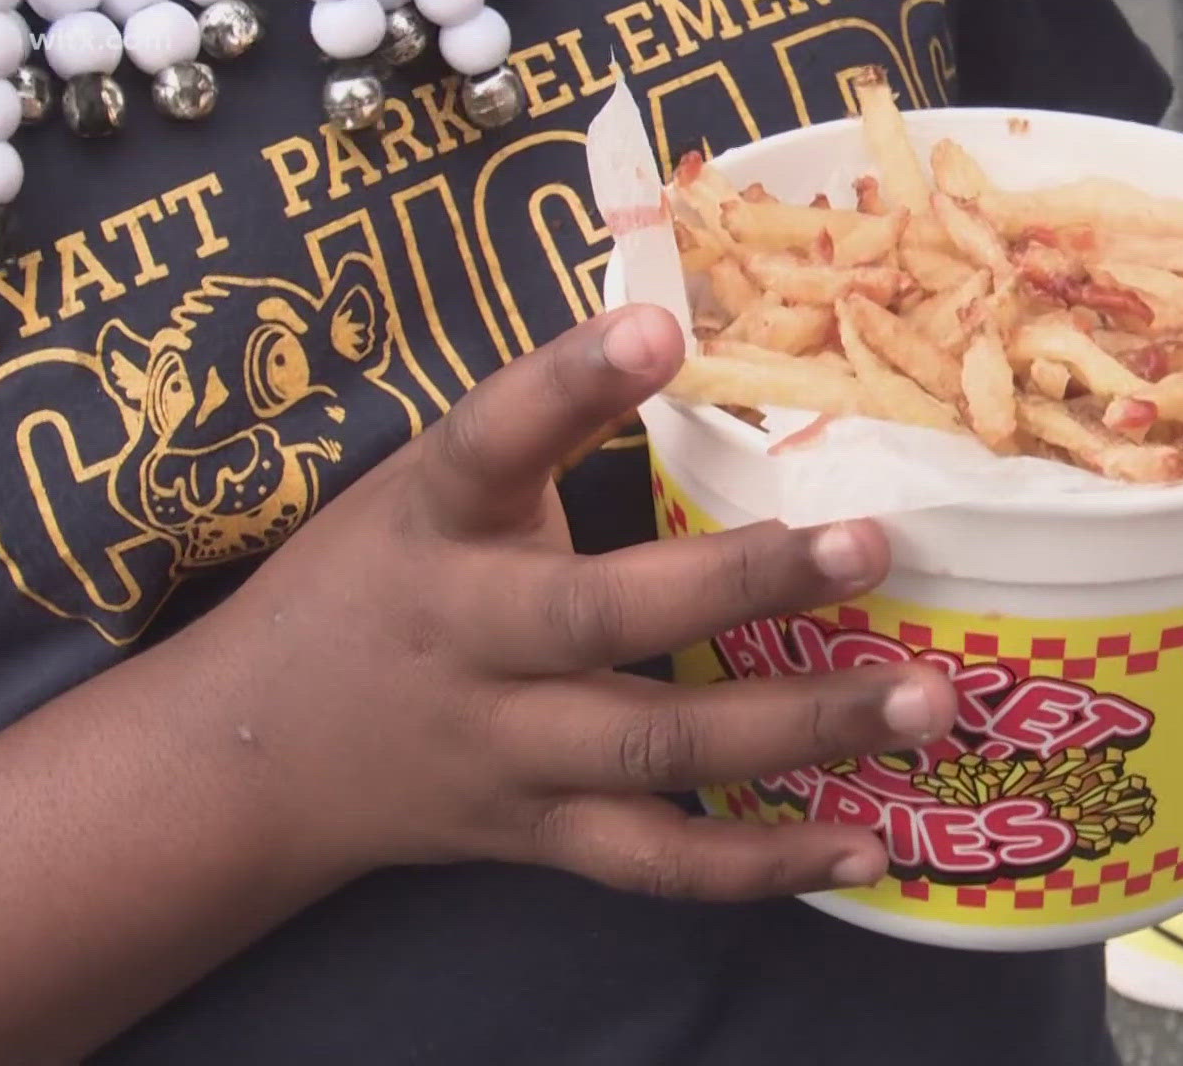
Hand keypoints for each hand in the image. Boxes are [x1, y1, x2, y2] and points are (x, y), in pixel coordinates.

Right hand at [202, 303, 955, 900]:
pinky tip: (867, 845)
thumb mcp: (425, 489)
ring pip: (656, 747)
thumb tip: (689, 318)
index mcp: (434, 521)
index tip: (660, 325)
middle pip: (602, 615)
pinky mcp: (540, 832)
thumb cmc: (376, 584)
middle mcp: (468, 637)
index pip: (490, 441)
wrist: (257, 755)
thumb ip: (539, 431)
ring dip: (801, 726)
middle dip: (743, 582)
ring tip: (925, 703)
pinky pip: (657, 861)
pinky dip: (762, 865)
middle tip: (872, 545)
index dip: (567, 383)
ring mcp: (507, 749)